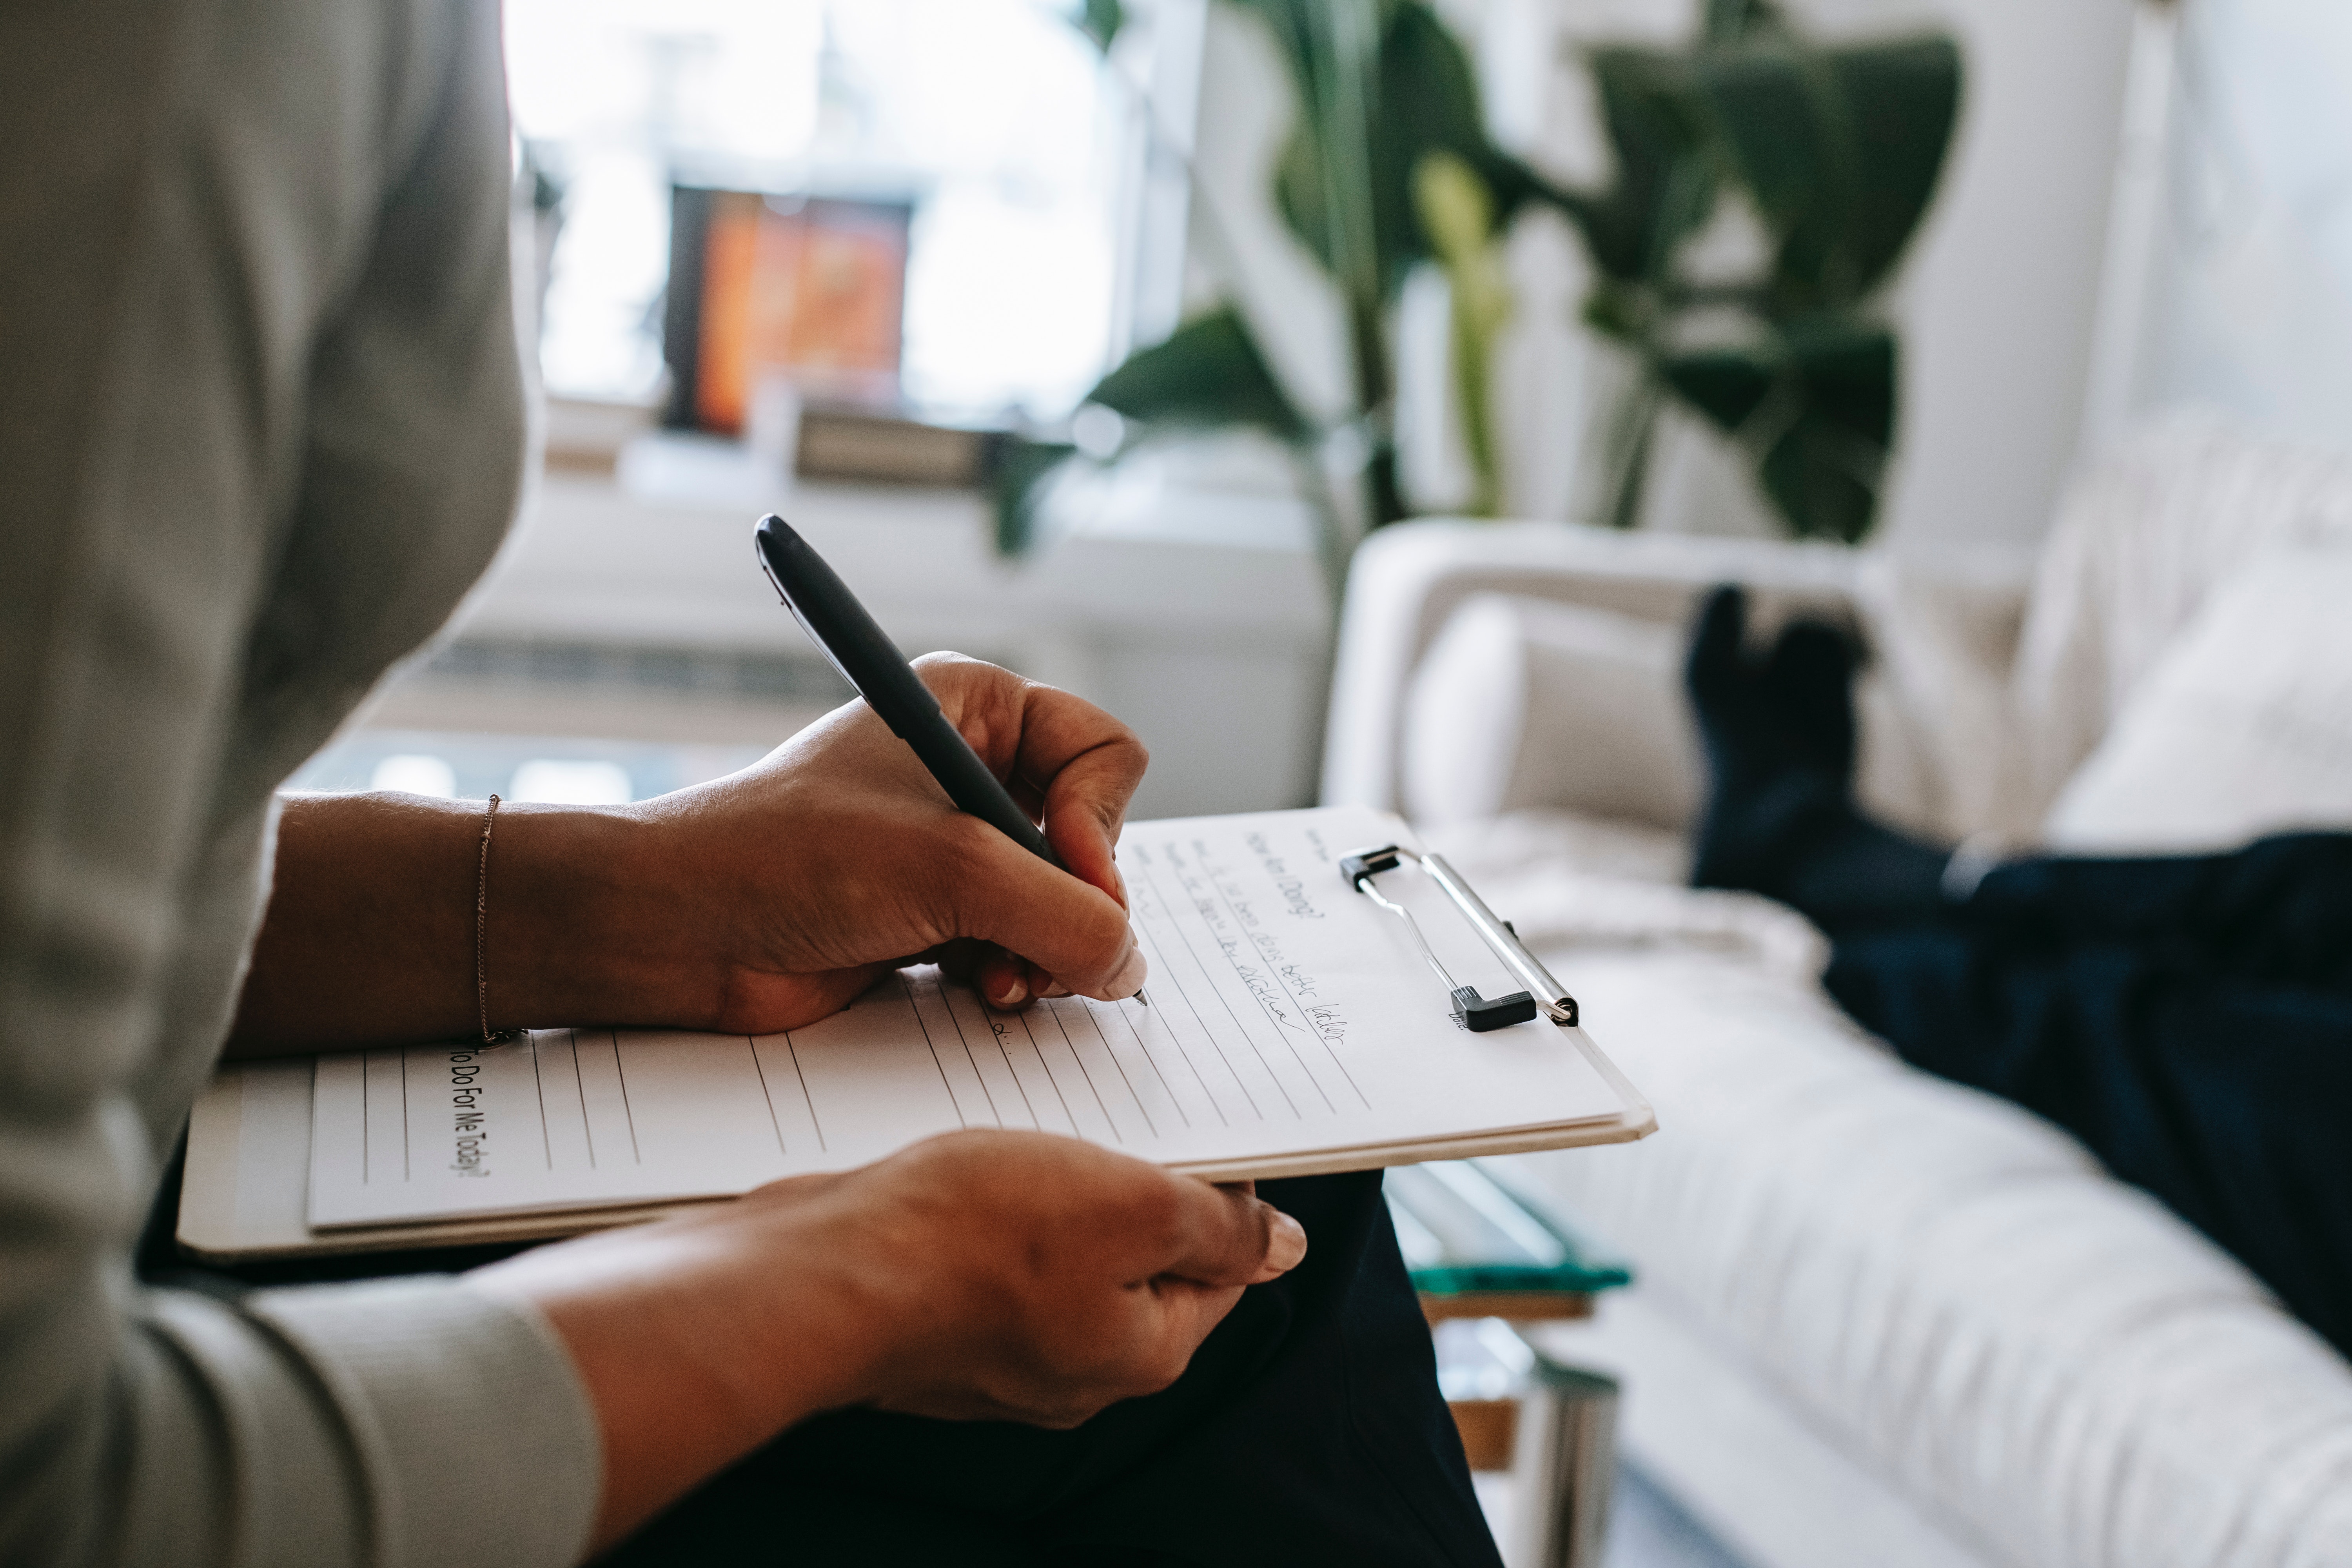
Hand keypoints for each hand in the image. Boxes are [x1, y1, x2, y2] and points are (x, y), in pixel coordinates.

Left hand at [227, 654, 1145, 1052]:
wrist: (675, 931)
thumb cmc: (787, 860)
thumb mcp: (951, 870)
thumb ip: (1065, 915)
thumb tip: (1128, 966)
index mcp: (977, 707)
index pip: (1106, 754)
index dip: (1100, 822)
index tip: (1067, 870)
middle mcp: (973, 769)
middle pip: (1095, 839)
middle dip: (1072, 905)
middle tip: (1032, 948)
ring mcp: (956, 847)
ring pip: (1064, 905)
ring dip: (1042, 952)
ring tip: (997, 980)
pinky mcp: (935, 915)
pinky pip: (1021, 947)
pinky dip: (1010, 976)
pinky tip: (973, 991)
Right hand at [470, 1130, 1307, 1551]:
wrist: (822, 1271)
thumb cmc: (971, 1238)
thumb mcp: (1134, 1205)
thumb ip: (1219, 1228)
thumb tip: (1282, 1247)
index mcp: (1141, 1353)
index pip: (1220, 1269)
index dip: (1219, 1194)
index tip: (1192, 1136)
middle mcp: (1075, 1371)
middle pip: (1138, 1263)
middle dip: (1129, 1190)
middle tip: (1103, 1126)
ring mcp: (999, 1355)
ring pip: (1060, 1256)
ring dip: (1055, 1193)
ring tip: (1029, 1142)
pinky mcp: (938, 1325)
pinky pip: (991, 1261)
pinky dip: (990, 1212)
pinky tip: (968, 1173)